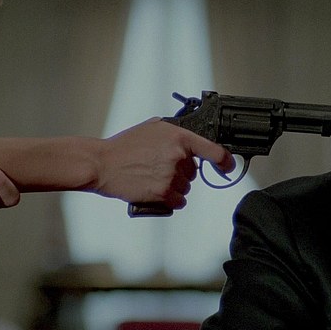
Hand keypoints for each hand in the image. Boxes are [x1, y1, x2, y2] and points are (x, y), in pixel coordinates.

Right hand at [95, 117, 234, 208]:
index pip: (213, 150)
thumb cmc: (124, 146)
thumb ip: (175, 133)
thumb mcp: (152, 128)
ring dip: (174, 187)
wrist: (102, 164)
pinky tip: (155, 191)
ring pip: (186, 188)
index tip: (228, 167)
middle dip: (181, 172)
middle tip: (158, 167)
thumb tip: (193, 140)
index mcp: (178, 137)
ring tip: (152, 178)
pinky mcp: (163, 192)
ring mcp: (171, 175)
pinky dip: (170, 200)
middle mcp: (178, 155)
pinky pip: (179, 201)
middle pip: (194, 173)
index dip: (225, 161)